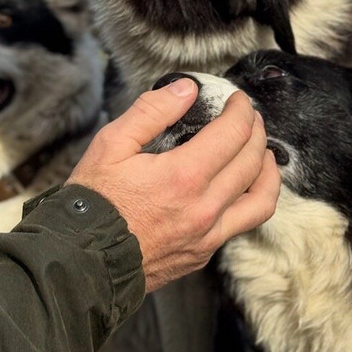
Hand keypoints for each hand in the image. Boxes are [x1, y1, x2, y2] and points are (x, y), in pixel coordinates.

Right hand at [67, 78, 280, 291]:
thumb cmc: (93, 204)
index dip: (241, 110)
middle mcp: (204, 208)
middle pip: (252, 162)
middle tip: (249, 118)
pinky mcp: (203, 253)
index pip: (233, 133)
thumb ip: (151, 112)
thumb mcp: (111, 145)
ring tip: (263, 154)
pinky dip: (252, 200)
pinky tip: (241, 189)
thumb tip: (186, 90)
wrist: (82, 261)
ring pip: (261, 200)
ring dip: (269, 171)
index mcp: (183, 177)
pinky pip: (242, 224)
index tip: (238, 100)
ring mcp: (207, 235)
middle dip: (256, 132)